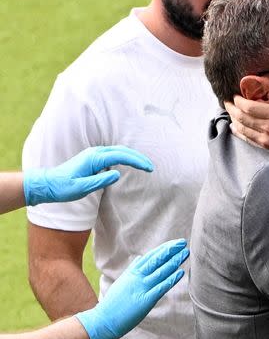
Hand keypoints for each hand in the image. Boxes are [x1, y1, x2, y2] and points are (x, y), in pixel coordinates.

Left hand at [23, 145, 153, 205]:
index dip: (136, 161)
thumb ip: (100, 181)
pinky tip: (131, 164)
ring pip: (119, 151)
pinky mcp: (94, 158)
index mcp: (93, 158)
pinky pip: (114, 154)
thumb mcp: (81, 188)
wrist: (48, 184)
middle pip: (122, 150)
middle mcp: (95, 153)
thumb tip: (117, 174)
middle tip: (151, 167)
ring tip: (145, 165)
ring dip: (133, 157)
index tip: (148, 169)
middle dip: (138, 157)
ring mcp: (94, 154)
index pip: (120, 156)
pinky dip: (126, 157)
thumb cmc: (63, 188)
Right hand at [75, 239, 187, 338]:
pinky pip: (161, 287)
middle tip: (183, 243)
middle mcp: (137, 277)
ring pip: (161, 271)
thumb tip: (140, 257)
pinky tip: (181, 272)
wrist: (103, 320)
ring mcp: (141, 288)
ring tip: (185, 253)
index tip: (175, 243)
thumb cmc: (113, 303)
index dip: (164, 248)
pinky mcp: (145, 300)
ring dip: (174, 261)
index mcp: (132, 272)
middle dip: (171, 250)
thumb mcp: (122, 281)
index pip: (151, 256)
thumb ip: (133, 269)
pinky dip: (171, 279)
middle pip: (156, 260)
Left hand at [226, 71, 268, 166]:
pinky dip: (239, 133)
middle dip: (232, 108)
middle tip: (227, 101)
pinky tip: (235, 128)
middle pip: (242, 117)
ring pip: (243, 128)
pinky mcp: (268, 147)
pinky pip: (247, 140)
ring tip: (230, 112)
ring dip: (234, 119)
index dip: (239, 100)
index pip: (250, 107)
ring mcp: (267, 139)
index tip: (236, 95)